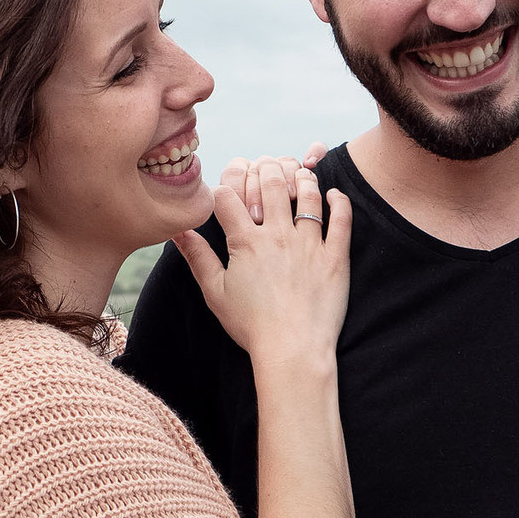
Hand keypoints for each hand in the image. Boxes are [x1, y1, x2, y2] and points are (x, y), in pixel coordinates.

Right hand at [172, 158, 350, 368]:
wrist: (292, 351)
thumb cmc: (251, 326)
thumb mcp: (215, 293)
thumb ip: (197, 258)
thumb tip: (176, 231)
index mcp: (246, 243)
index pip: (229, 198)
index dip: (223, 187)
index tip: (225, 189)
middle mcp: (278, 235)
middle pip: (271, 186)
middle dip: (265, 169)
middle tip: (266, 166)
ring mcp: (309, 244)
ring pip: (308, 196)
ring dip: (303, 178)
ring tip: (300, 173)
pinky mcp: (334, 258)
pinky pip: (342, 220)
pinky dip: (339, 201)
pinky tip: (334, 194)